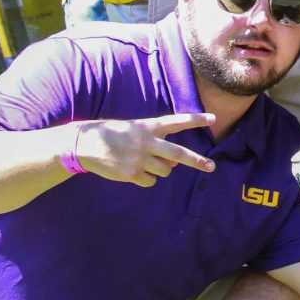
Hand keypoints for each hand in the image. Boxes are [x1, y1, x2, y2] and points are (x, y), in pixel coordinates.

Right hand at [71, 113, 217, 186]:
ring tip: (142, 161)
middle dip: (197, 161)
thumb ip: (155, 142)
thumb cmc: (112, 134)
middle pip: (178, 154)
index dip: (195, 120)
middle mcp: (146, 142)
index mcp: (147, 126)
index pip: (177, 121)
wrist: (85, 145)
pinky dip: (146, 178)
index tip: (213, 118)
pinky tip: (132, 170)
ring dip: (160, 169)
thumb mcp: (134, 129)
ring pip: (165, 171)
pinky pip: (150, 181)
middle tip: (212, 167)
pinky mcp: (131, 173)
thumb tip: (173, 164)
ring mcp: (139, 159)